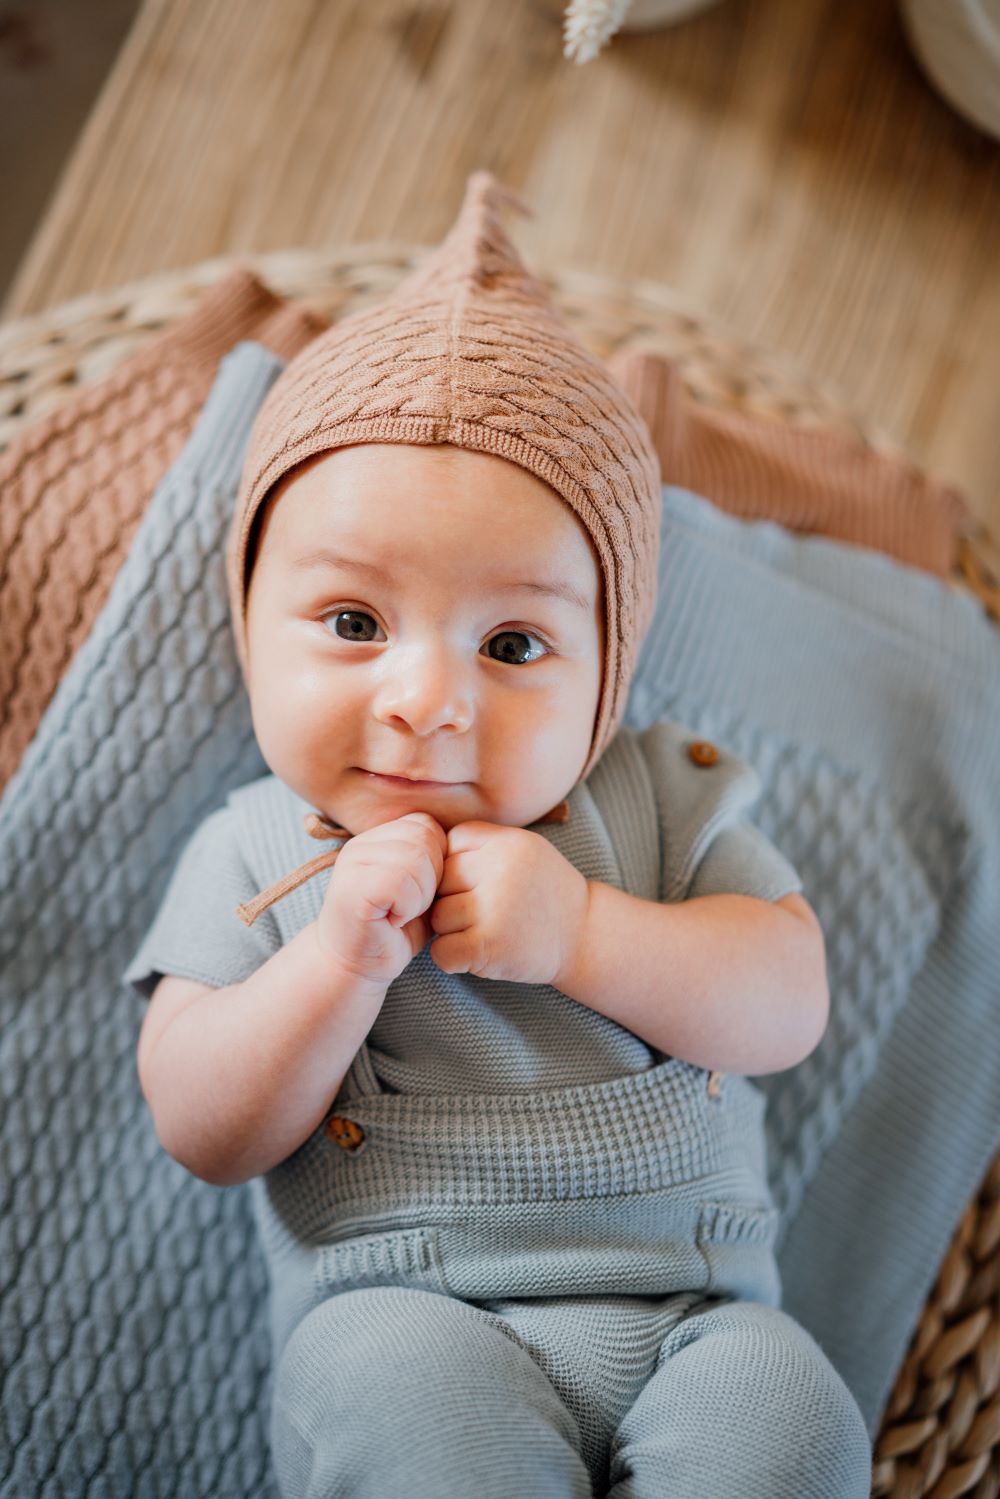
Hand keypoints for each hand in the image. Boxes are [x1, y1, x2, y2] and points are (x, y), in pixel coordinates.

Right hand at [315, 812, 447, 987]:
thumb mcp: (418, 889)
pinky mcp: (353, 888)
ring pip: (414, 858)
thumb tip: (461, 844)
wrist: (355, 969)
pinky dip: (408, 907)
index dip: (437, 858)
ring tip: (403, 914)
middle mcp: (360, 845)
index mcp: (375, 839)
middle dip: (433, 877)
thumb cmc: (392, 931)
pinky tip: (394, 922)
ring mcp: (352, 864)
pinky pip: (400, 882)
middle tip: (413, 907)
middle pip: (424, 838)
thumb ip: (430, 860)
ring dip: (421, 895)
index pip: (425, 825)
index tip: (421, 891)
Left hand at [428, 822, 589, 986]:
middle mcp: (500, 870)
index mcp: (507, 842)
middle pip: (440, 880)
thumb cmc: (545, 893)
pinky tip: (477, 954)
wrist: (586, 937)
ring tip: (485, 931)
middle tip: (483, 912)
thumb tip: (421, 852)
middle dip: (452, 898)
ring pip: (437, 916)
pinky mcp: (490, 945)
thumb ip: (482, 844)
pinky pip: (441, 950)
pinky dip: (452, 958)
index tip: (480, 882)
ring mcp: (494, 908)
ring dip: (452, 930)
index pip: (450, 843)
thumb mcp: (523, 850)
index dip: (458, 865)